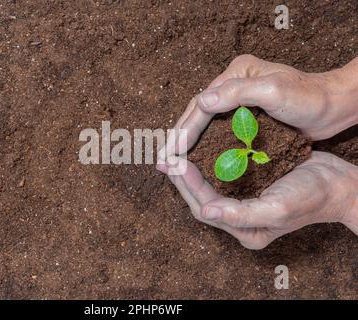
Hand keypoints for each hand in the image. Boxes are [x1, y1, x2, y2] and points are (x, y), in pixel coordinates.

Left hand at [158, 152, 357, 248]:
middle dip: (181, 179)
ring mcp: (243, 202)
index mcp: (245, 230)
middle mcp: (240, 219)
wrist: (339, 183)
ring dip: (190, 170)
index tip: (175, 163)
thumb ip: (240, 216)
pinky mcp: (248, 186)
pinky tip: (198, 148)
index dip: (188, 186)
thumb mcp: (278, 209)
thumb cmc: (312, 197)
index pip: (204, 207)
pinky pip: (220, 175)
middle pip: (200, 199)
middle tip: (165, 157)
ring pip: (208, 186)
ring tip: (174, 152)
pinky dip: (207, 162)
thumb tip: (205, 213)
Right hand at [165, 55, 357, 160]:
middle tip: (162, 162)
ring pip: (204, 123)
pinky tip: (196, 159)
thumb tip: (201, 100)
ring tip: (172, 163)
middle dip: (179, 138)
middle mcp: (233, 85)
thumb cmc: (309, 97)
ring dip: (188, 143)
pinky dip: (204, 145)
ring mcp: (238, 100)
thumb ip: (238, 93)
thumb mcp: (276, 92)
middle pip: (197, 113)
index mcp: (236, 74)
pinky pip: (217, 131)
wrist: (334, 106)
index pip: (201, 105)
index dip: (184, 130)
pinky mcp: (245, 115)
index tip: (171, 152)